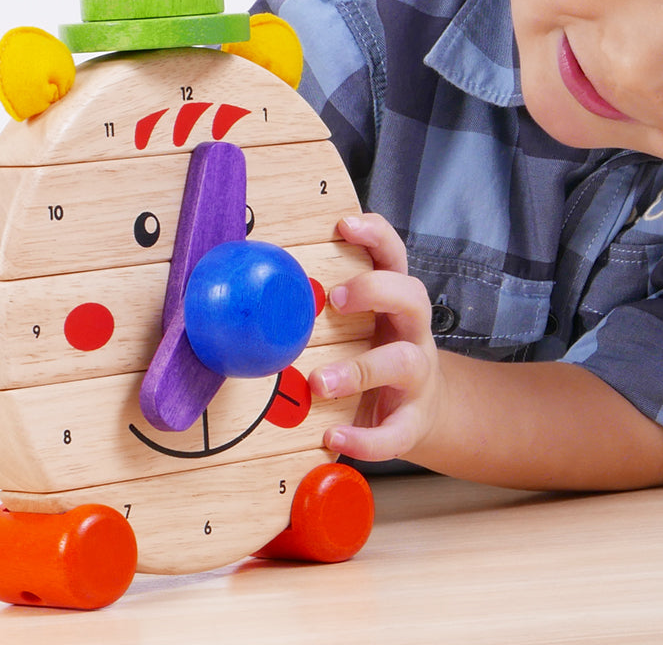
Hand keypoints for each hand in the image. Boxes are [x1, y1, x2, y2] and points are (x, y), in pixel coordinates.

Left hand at [309, 214, 446, 462]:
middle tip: (336, 300)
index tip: (344, 225)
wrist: (419, 410)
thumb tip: (244, 288)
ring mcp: (417, 376)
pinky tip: (334, 438)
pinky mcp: (412, 420)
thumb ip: (319, 309)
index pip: (393, 257)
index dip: (375, 236)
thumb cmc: (373, 358)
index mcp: (393, 303)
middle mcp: (411, 332)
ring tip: (321, 382)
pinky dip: (366, 438)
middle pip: (413, 297)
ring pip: (405, 361)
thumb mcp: (357, 326)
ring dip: (361, 370)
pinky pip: (396, 431)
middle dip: (376, 291)